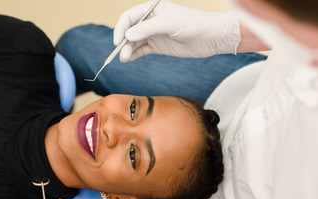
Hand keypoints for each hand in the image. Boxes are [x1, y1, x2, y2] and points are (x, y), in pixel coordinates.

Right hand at [114, 0, 240, 60]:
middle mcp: (150, 21)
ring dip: (127, 49)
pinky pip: (140, 50)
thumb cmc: (193, 23)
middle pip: (129, 30)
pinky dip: (133, 55)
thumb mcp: (169, 23)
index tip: (118, 40)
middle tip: (122, 53)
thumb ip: (148, 28)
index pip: (129, 17)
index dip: (121, 28)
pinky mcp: (157, 46)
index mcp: (152, 9)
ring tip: (125, 58)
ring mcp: (153, 34)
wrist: (210, 37)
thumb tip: (128, 35)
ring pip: (133, 42)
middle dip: (123, 41)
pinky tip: (128, 59)